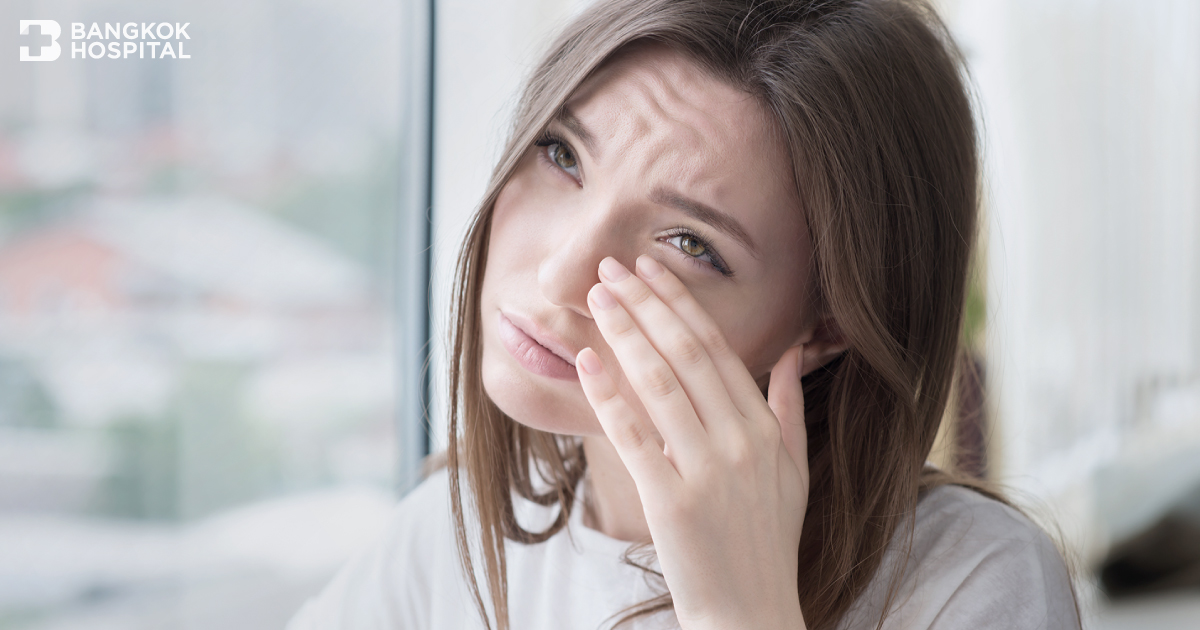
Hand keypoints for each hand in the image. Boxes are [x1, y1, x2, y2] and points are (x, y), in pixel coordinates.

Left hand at [574, 255, 808, 629]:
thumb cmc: (767, 541)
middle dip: (647, 303)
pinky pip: (635, 437)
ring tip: (597, 297)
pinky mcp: (670, 502)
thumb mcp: (793, 471)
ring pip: (661, 384)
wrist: (750, 613)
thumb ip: (789, 406)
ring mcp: (706, 472)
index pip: (718, 349)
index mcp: (764, 429)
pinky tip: (586, 361)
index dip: (681, 304)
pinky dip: (609, 395)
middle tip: (612, 267)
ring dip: (626, 334)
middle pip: (687, 355)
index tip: (653, 268)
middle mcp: (740, 442)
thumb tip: (794, 350)